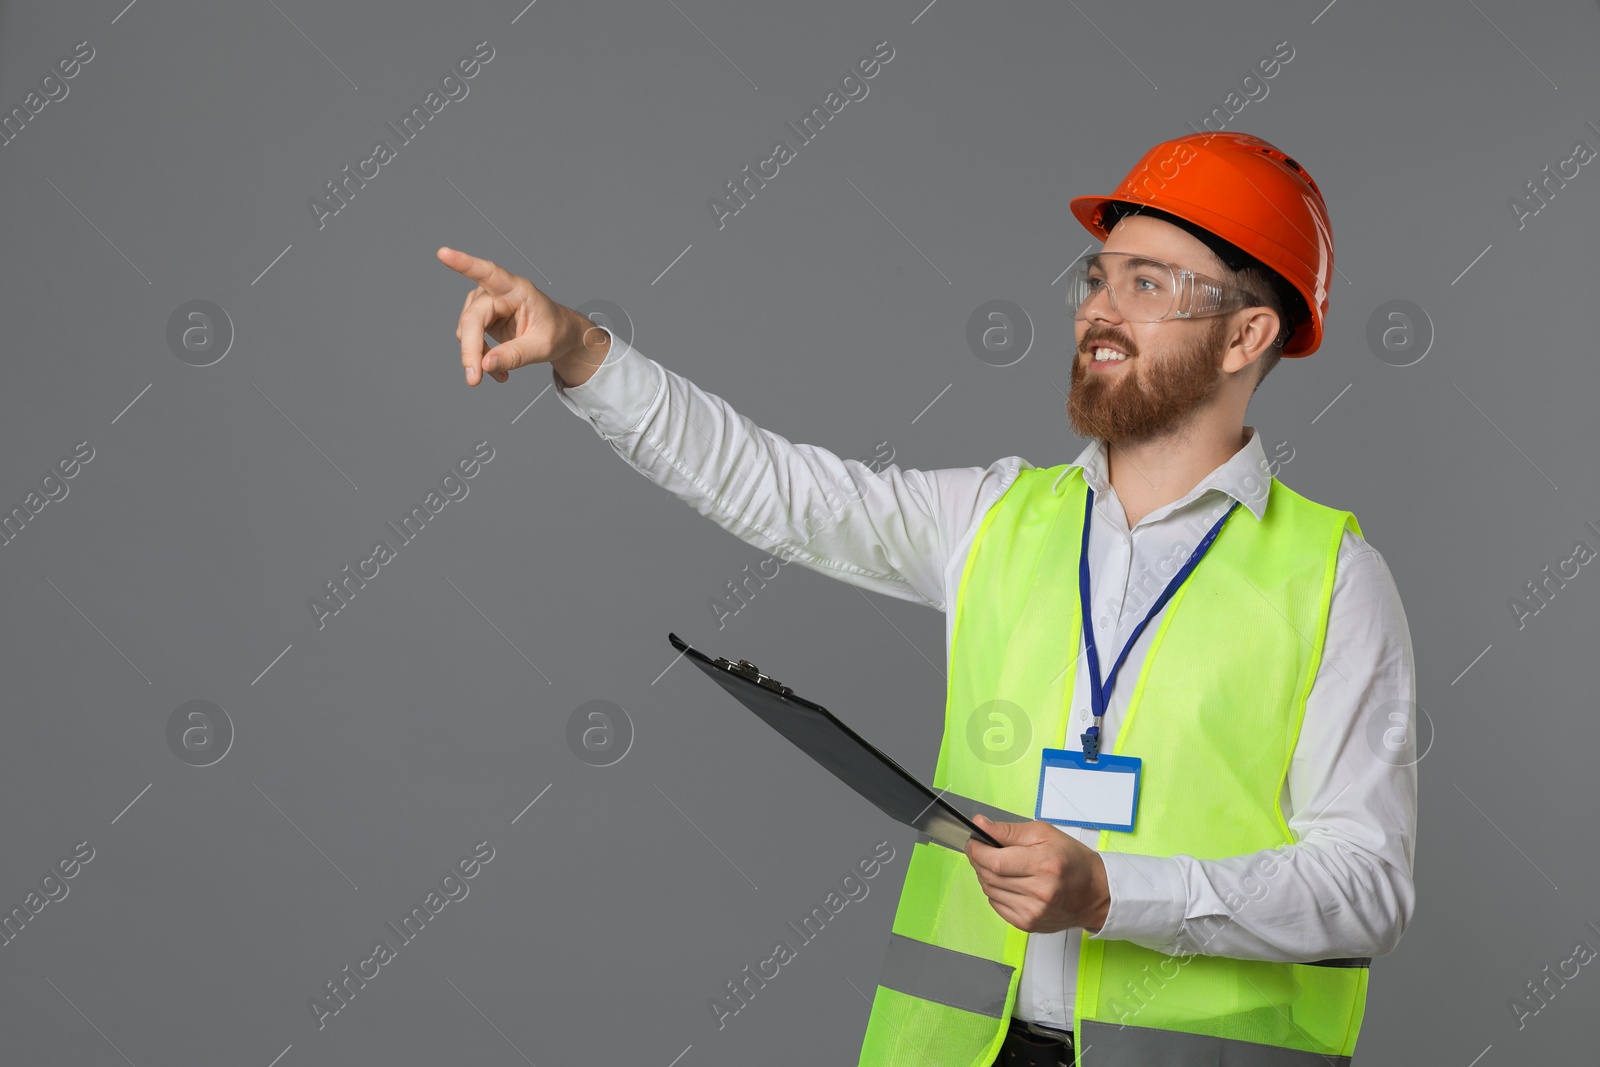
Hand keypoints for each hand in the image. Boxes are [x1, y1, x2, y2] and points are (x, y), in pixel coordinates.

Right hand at [435, 246, 609, 385]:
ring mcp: (486, 303)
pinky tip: (496, 371)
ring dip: (477, 356)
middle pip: (472, 318)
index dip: (464, 263)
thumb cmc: (555, 332)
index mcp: (518, 289)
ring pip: (466, 330)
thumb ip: (515, 355)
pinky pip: (470, 339)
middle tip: (474, 379)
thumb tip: (485, 364)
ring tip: (501, 375)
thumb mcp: (542, 347)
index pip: (489, 273)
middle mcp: (498, 291)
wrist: (559, 334)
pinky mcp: (480, 316)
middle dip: (470, 350)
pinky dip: (480, 358)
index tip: (443, 254)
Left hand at [963, 814, 1110, 933]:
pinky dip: (995, 892)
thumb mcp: (1044, 834)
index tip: (972, 842)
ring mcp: (1033, 912)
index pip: (995, 861)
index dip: (977, 851)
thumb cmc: (1073, 860)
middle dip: (978, 861)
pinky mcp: (1029, 924)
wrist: (1095, 892)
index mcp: (1044, 865)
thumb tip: (981, 825)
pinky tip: (1007, 882)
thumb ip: (1009, 830)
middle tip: (980, 850)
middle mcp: (1039, 892)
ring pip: (990, 891)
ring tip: (997, 865)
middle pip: (990, 877)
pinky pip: (997, 906)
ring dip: (985, 876)